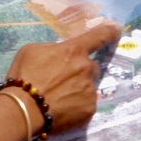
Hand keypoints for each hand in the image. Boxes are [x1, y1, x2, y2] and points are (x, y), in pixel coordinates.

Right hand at [6, 21, 120, 134]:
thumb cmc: (24, 76)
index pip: (99, 36)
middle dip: (81, 71)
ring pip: (88, 87)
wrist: (23, 109)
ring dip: (78, 89)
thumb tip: (60, 54)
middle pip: (91, 66)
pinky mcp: (89, 110)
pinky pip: (86, 105)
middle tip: (63, 81)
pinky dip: (76, 106)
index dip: (110, 32)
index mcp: (74, 50)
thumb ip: (52, 49)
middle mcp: (87, 68)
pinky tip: (61, 110)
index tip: (117, 30)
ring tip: (58, 98)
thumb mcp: (32, 51)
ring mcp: (90, 90)